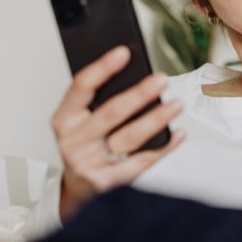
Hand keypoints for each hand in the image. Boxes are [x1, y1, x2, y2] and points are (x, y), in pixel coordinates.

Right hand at [50, 45, 185, 220]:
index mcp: (64, 119)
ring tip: (177, 104)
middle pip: (110, 113)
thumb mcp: (79, 121)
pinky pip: (142, 162)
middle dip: (139, 94)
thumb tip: (134, 72)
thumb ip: (99, 99)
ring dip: (157, 119)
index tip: (124, 52)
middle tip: (162, 79)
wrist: (79, 190)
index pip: (81, 87)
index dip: (102, 67)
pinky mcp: (109, 183)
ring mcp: (90, 164)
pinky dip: (163, 147)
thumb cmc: (85, 145)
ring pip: (129, 138)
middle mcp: (74, 142)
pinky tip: (177, 134)